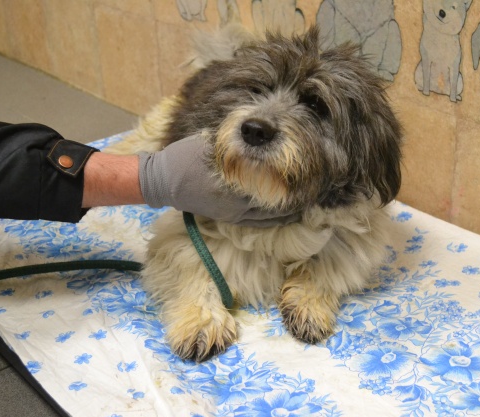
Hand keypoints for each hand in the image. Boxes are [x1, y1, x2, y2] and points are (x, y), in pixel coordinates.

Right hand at [138, 134, 299, 226]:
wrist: (162, 180)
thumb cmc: (186, 156)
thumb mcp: (212, 141)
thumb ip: (238, 140)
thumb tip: (262, 131)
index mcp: (234, 179)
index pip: (272, 181)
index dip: (293, 179)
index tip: (310, 172)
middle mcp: (237, 201)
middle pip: (276, 202)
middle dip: (297, 197)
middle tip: (316, 189)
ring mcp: (234, 213)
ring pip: (270, 215)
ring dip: (289, 209)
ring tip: (308, 202)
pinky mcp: (230, 219)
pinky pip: (259, 223)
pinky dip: (276, 218)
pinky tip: (288, 213)